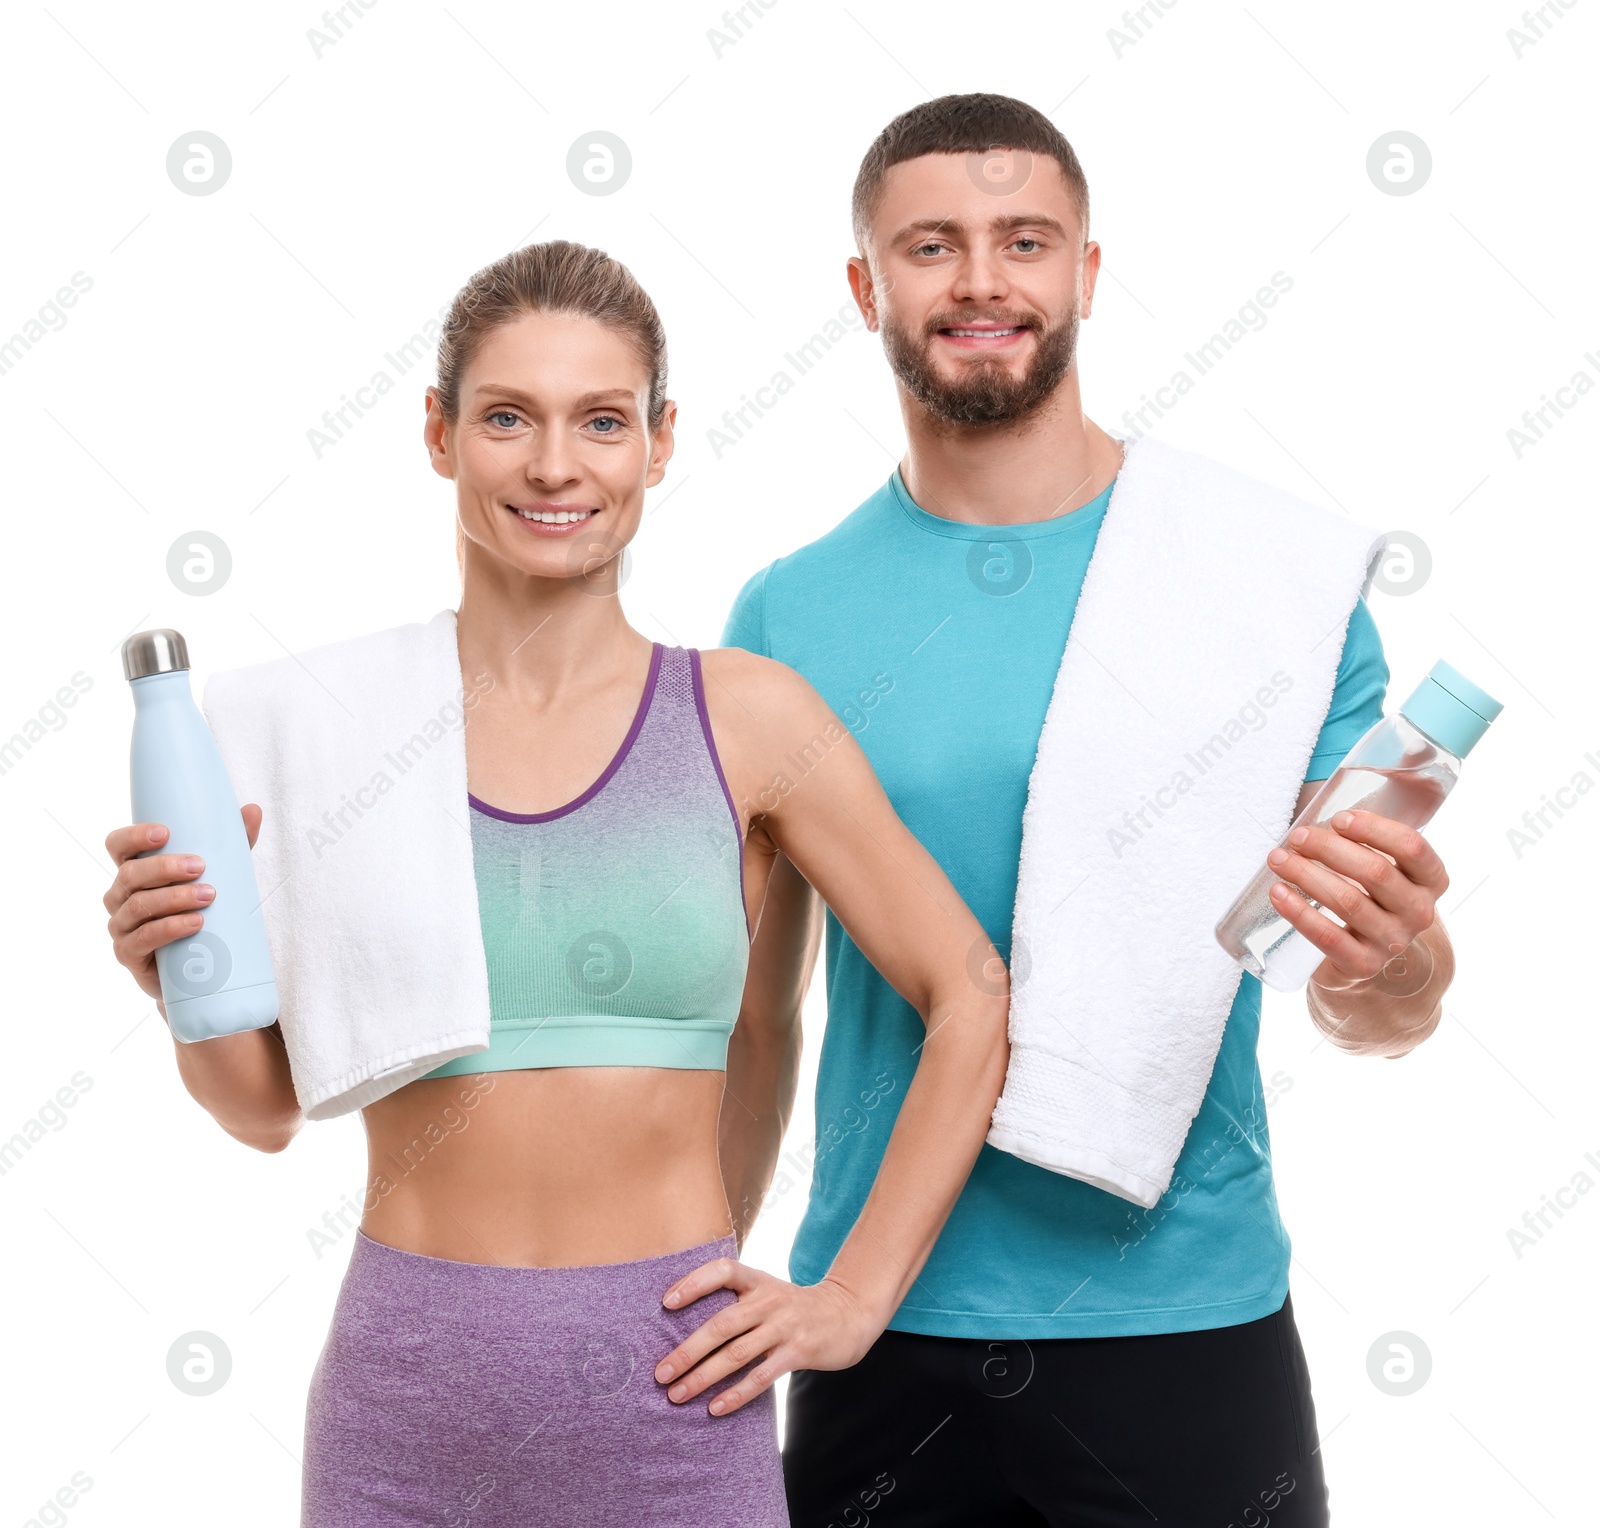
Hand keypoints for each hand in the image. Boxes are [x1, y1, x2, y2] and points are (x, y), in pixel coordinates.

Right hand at [104, 806, 262, 1001]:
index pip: (118, 846)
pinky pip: (143, 939)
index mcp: (134, 872)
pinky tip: (194, 923)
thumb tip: (253, 810)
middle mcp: (120, 896)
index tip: (165, 832)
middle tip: (201, 867)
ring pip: (137, 906)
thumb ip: (234, 845)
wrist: (195, 971)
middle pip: (130, 874)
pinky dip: (169, 928)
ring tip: (208, 896)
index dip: (133, 836)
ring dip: (173, 899)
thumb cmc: (201, 911)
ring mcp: (121, 926)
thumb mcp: (220, 876)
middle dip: (164, 868)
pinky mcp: (129, 955)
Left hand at [654, 1260, 881, 1415]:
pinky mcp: (798, 1352)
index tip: (666, 1302)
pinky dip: (736, 1394)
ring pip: (736, 1354)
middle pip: (721, 1324)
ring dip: (703, 1377)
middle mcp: (769, 1301)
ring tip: (677, 1395)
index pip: (723, 1271)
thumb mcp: (768, 1291)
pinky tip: (715, 1408)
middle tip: (660, 1372)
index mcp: (758, 1281)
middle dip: (687, 1350)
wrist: (848, 1314)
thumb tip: (685, 1323)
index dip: (694, 1283)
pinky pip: (761, 1377)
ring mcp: (784, 1327)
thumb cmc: (794, 1307)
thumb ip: (737, 1300)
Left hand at [1266, 808, 1446, 981]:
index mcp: (1431, 880)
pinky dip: (1299, 912)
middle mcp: (1419, 911)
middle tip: (1296, 837)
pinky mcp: (1364, 964)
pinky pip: (1328, 936)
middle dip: (1328, 848)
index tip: (1339, 818)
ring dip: (1306, 874)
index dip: (1374, 829)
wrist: (1368, 955)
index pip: (1412, 847)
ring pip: (1348, 901)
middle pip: (1374, 872)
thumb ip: (1364, 842)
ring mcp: (1394, 941)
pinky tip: (1278, 892)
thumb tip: (1314, 815)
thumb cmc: (1370, 896)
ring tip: (1277, 859)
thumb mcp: (1382, 867)